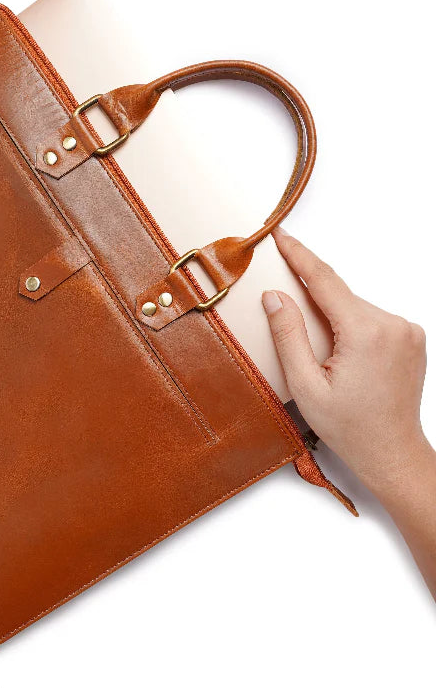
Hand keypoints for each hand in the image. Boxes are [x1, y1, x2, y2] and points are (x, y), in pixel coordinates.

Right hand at [262, 227, 430, 492]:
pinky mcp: (412, 338)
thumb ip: (288, 336)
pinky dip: (350, 327)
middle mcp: (393, 324)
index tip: (281, 235)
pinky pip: (370, 319)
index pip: (324, 280)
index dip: (299, 255)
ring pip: (354, 308)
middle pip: (339, 296)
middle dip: (311, 302)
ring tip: (327, 361)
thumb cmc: (349, 426)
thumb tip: (275, 297)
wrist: (391, 451)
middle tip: (296, 333)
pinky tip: (344, 358)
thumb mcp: (305, 385)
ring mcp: (407, 330)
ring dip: (332, 319)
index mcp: (365, 332)